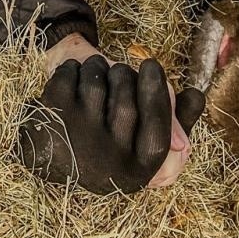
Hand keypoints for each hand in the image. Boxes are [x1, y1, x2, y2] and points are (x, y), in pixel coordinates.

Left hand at [41, 33, 197, 186]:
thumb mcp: (145, 121)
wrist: (52, 130)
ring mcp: (76, 143)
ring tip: (92, 79)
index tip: (151, 64)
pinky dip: (71, 68)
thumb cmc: (109, 119)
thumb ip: (172, 117)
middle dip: (123, 74)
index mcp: (134, 173)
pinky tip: (69, 82)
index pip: (157, 137)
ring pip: (97, 82)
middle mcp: (106, 167)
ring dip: (96, 67)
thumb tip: (187, 126)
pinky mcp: (51, 119)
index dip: (158, 97)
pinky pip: (71, 75)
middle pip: (127, 102)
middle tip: (116, 73)